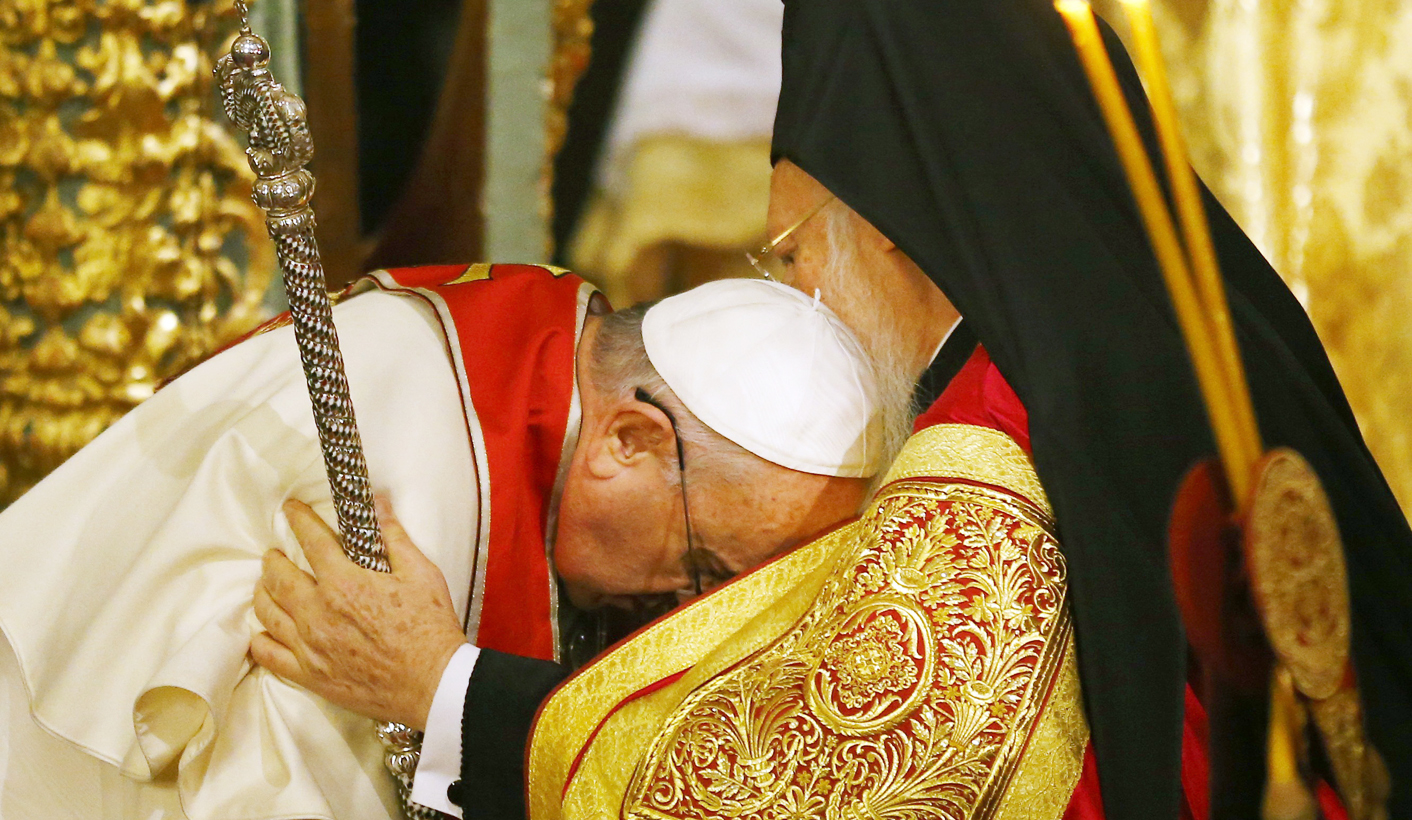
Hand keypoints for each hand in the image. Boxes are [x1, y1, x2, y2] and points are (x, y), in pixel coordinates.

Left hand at [252, 497, 467, 730]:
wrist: (433, 682)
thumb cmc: (430, 627)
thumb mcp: (421, 573)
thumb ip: (394, 536)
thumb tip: (378, 501)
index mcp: (345, 583)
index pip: (311, 541)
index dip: (298, 520)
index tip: (290, 510)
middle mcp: (318, 612)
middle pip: (279, 577)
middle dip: (273, 560)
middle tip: (274, 553)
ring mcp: (309, 646)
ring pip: (268, 612)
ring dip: (263, 592)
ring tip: (266, 585)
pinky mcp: (309, 675)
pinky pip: (269, 655)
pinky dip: (260, 639)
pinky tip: (262, 631)